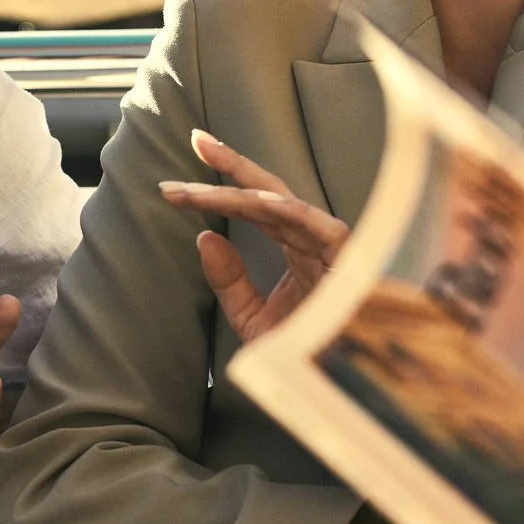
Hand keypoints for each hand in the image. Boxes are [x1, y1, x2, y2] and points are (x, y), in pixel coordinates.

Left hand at [158, 128, 348, 342]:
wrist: (338, 385)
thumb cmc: (306, 354)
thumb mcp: (252, 318)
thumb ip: (229, 280)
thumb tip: (203, 237)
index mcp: (295, 247)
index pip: (253, 208)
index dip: (216, 190)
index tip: (173, 185)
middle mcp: (312, 239)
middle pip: (266, 192)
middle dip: (231, 164)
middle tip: (195, 138)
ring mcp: (331, 246)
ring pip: (282, 203)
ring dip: (242, 186)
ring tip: (204, 170)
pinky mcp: (349, 260)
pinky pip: (319, 227)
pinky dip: (290, 212)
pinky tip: (258, 202)